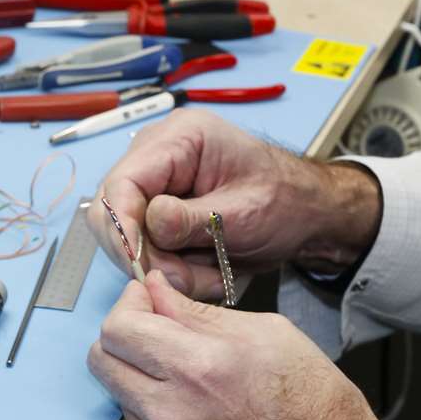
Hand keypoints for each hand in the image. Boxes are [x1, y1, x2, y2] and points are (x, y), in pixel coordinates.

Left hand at [87, 271, 379, 419]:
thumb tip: (157, 292)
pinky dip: (156, 410)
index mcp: (201, 366)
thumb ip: (200, 313)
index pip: (121, 327)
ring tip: (183, 371)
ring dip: (139, 373)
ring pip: (118, 394)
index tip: (147, 298)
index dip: (129, 303)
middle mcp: (173, 411)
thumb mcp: (268, 332)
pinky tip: (194, 407)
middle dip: (122, 335)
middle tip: (154, 328)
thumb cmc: (314, 400)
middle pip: (101, 361)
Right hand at [89, 109, 380, 300]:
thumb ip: (195, 219)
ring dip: (164, 268)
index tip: (138, 265)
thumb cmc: (285, 200)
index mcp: (180, 138)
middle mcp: (157, 155)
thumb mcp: (245, 213)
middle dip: (147, 255)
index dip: (122, 227)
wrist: (306, 212)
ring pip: (127, 238)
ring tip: (211, 277)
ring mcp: (155, 183)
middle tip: (188, 281)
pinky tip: (206, 272)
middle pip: (113, 213)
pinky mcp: (158, 210)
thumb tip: (148, 223)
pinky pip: (145, 248)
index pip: (123, 182)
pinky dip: (172, 269)